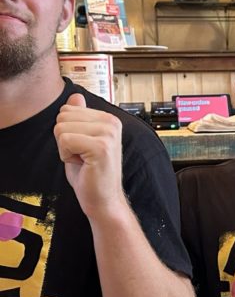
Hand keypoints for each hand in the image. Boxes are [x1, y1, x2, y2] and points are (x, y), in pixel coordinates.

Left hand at [54, 93, 125, 217]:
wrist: (103, 200)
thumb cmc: (91, 174)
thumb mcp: (81, 140)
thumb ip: (80, 117)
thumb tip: (75, 96)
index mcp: (108, 119)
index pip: (67, 110)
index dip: (67, 132)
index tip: (82, 148)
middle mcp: (112, 122)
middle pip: (63, 116)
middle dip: (64, 139)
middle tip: (81, 155)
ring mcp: (108, 134)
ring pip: (61, 128)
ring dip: (65, 149)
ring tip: (83, 160)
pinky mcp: (101, 147)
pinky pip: (65, 141)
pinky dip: (66, 156)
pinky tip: (83, 165)